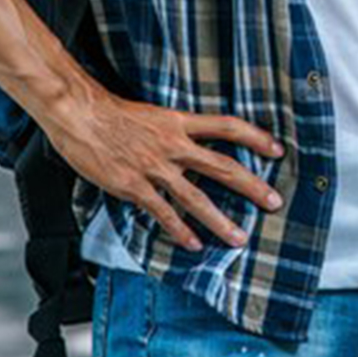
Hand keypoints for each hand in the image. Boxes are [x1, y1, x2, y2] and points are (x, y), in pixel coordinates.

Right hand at [47, 87, 284, 251]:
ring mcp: (155, 167)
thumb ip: (175, 129)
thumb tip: (194, 142)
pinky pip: (163, 213)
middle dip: (251, 186)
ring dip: (220, 221)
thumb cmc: (112, 112)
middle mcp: (173, 144)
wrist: (80, 114)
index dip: (255, 137)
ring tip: (238, 238)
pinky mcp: (135, 186)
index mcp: (179, 121)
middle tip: (273, 201)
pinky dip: (180, 231)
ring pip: (197, 198)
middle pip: (223, 166)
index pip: (227, 126)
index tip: (277, 148)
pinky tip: (193, 244)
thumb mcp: (154, 113)